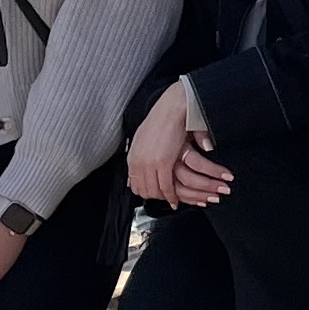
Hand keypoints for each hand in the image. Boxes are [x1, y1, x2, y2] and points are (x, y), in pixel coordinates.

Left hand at [125, 80, 231, 206]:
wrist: (172, 109)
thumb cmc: (162, 119)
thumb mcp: (145, 138)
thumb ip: (142, 154)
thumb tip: (142, 166)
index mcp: (132, 156)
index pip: (135, 183)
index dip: (145, 191)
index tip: (155, 194)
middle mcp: (137, 162)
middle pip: (143, 190)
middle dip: (155, 197)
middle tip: (166, 200)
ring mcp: (149, 164)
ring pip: (154, 191)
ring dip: (163, 198)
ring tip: (173, 200)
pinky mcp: (163, 165)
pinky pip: (166, 187)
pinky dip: (171, 196)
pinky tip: (176, 200)